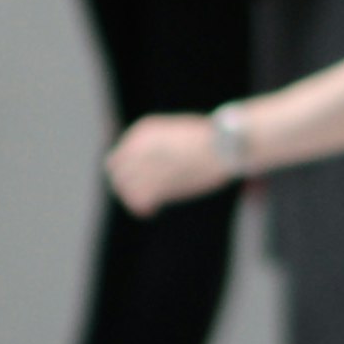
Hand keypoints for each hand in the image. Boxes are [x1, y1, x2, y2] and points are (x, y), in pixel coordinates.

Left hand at [108, 113, 239, 219]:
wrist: (226, 144)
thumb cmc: (211, 138)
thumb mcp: (176, 132)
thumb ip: (159, 146)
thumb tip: (158, 162)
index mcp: (142, 132)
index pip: (119, 157)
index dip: (127, 171)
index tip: (141, 179)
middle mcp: (137, 148)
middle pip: (117, 173)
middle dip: (127, 184)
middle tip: (144, 194)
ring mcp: (144, 166)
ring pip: (124, 188)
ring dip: (134, 197)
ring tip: (149, 203)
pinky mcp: (156, 184)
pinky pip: (138, 201)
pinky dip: (142, 208)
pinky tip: (152, 211)